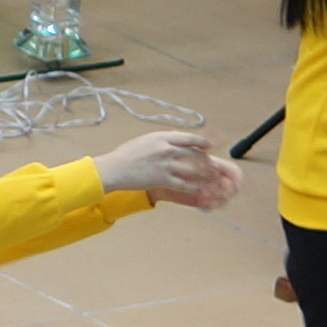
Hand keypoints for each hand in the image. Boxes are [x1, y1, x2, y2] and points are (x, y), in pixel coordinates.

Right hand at [99, 129, 235, 208]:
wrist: (113, 169)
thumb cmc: (126, 155)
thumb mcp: (145, 140)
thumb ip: (162, 139)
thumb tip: (176, 136)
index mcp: (162, 138)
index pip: (190, 138)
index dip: (203, 142)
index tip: (211, 145)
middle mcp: (166, 149)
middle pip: (195, 154)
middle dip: (206, 160)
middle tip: (213, 165)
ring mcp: (165, 165)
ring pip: (193, 170)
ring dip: (204, 175)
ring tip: (211, 179)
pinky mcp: (161, 179)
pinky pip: (183, 184)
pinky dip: (193, 188)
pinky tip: (198, 190)